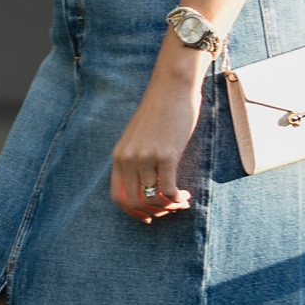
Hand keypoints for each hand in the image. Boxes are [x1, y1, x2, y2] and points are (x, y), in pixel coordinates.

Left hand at [111, 46, 206, 223]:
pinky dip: (177, 199)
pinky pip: (168, 190)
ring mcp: (146, 157)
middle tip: (170, 209)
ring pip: (152, 199)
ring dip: (170, 206)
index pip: (118, 197)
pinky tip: (185, 195)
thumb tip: (146, 187)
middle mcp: (129, 159)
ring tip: (182, 201)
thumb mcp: (138, 137)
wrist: (172, 88)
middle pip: (134, 203)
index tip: (149, 217)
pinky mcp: (166, 155)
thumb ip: (136, 159)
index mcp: (119, 156)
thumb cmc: (159, 111)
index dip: (133, 213)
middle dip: (154, 212)